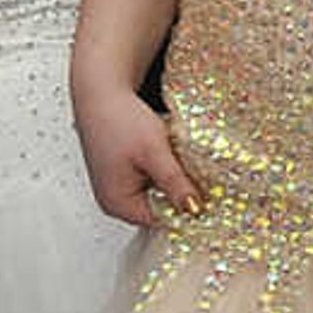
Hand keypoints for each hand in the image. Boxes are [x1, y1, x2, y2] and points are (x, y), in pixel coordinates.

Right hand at [76, 66, 199, 226]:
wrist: (100, 91)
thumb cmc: (118, 119)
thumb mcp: (154, 152)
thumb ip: (175, 183)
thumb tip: (195, 210)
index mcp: (118, 203)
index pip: (164, 221)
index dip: (189, 209)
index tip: (212, 197)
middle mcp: (115, 200)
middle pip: (162, 208)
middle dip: (182, 192)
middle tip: (199, 173)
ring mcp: (119, 186)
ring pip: (159, 192)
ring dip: (174, 178)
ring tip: (180, 158)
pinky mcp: (124, 172)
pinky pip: (152, 179)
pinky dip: (165, 168)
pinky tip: (168, 153)